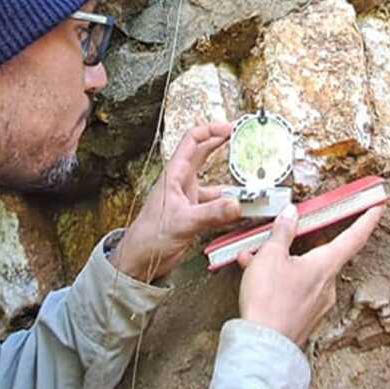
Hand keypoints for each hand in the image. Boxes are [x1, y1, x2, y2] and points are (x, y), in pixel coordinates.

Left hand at [112, 123, 241, 281]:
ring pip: (217, 185)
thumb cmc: (148, 236)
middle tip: (243, 140)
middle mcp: (183, 183)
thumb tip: (236, 204)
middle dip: (224, 146)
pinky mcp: (195, 215)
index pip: (192, 141)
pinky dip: (232, 208)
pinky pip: (219, 207)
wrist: (139, 260)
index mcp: (175, 175)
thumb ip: (211, 213)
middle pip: (205, 155)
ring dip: (233, 185)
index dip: (212, 130)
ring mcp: (190, 199)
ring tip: (251, 186)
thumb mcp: (182, 222)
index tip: (231, 128)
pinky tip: (243, 212)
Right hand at [237, 203, 384, 345]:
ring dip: (284, 261)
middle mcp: (328, 284)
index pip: (355, 236)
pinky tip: (256, 277)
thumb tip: (291, 214)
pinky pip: (296, 288)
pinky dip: (280, 279)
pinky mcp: (305, 316)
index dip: (368, 219)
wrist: (263, 347)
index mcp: (326, 265)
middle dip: (305, 240)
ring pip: (305, 271)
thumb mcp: (270, 257)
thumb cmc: (269, 302)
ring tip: (256, 256)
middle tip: (292, 228)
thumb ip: (283, 232)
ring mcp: (317, 303)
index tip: (378, 205)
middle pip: (324, 252)